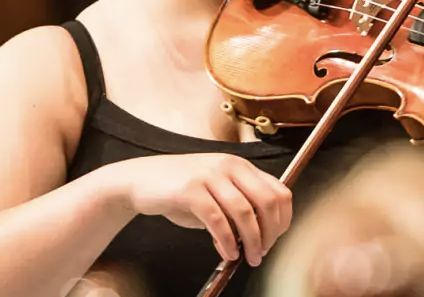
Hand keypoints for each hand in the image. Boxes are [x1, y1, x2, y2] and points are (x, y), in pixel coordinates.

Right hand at [110, 153, 292, 266]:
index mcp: (240, 165)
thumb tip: (259, 237)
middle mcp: (228, 166)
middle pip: (267, 201)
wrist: (140, 179)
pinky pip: (217, 220)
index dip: (283, 219)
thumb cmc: (180, 189)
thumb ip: (238, 208)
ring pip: (245, 212)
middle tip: (263, 252)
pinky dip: (227, 241)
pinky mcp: (190, 190)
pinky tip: (227, 252)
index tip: (276, 238)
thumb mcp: (216, 192)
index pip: (279, 190)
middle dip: (271, 233)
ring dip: (252, 241)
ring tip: (249, 257)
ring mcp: (209, 175)